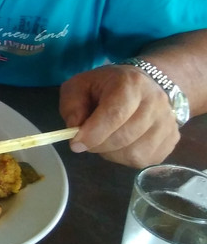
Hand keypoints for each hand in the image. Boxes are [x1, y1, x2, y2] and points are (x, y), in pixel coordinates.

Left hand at [59, 63, 180, 167]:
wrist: (143, 85)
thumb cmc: (106, 86)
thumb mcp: (80, 85)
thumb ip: (72, 105)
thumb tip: (75, 129)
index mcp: (131, 83)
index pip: (114, 114)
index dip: (93, 133)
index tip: (75, 144)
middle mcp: (155, 102)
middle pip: (125, 136)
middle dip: (99, 145)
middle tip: (86, 142)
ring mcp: (168, 122)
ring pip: (135, 153)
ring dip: (112, 153)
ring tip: (104, 140)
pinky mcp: (172, 140)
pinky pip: (145, 160)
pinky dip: (125, 158)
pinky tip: (119, 144)